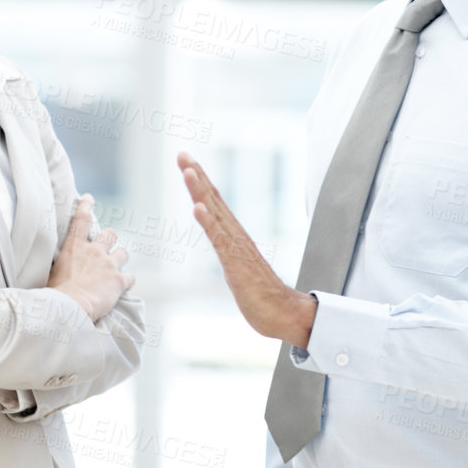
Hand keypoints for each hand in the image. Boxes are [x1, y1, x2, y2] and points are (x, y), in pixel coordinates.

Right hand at [47, 195, 133, 321]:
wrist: (67, 309)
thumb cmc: (52, 295)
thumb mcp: (50, 273)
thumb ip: (59, 266)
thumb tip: (54, 270)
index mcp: (73, 248)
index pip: (81, 220)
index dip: (85, 207)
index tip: (89, 199)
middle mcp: (93, 252)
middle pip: (110, 234)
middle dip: (110, 240)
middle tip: (105, 251)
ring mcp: (108, 265)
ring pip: (123, 253)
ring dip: (120, 259)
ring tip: (114, 270)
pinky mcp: (119, 280)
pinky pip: (130, 277)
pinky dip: (127, 282)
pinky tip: (121, 288)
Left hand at [178, 152, 316, 348]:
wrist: (284, 314)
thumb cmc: (263, 296)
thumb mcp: (238, 271)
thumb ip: (232, 255)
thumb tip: (224, 248)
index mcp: (235, 237)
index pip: (215, 202)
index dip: (201, 181)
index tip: (188, 161)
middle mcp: (236, 236)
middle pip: (214, 199)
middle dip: (197, 175)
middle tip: (182, 153)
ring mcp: (237, 248)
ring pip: (215, 214)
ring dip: (201, 191)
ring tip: (189, 171)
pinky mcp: (236, 264)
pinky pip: (220, 240)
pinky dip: (208, 222)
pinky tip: (198, 208)